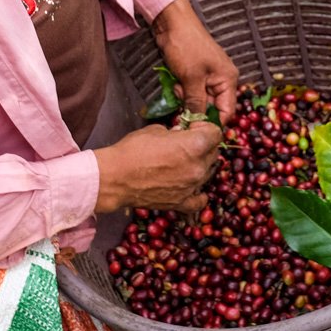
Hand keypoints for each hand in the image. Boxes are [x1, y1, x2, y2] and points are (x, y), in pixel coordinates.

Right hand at [93, 121, 221, 212]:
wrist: (114, 178)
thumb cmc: (132, 150)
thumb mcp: (156, 130)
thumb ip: (175, 133)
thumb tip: (181, 135)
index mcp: (195, 146)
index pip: (216, 133)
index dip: (206, 128)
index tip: (194, 128)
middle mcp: (198, 167)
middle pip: (213, 153)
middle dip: (204, 145)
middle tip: (187, 143)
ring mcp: (191, 187)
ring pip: (208, 173)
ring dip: (201, 165)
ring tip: (185, 162)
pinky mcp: (181, 202)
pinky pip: (200, 200)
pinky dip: (199, 194)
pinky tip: (193, 187)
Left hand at [151, 0, 237, 121]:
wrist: (172, 24)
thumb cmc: (186, 46)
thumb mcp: (191, 78)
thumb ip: (196, 104)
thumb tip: (197, 126)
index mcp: (228, 80)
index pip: (226, 112)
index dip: (213, 123)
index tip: (196, 130)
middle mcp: (221, 81)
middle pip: (211, 108)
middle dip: (195, 108)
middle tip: (182, 102)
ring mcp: (207, 78)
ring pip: (198, 102)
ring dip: (186, 100)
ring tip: (178, 87)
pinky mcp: (194, 76)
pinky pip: (190, 93)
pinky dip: (182, 92)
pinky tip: (175, 84)